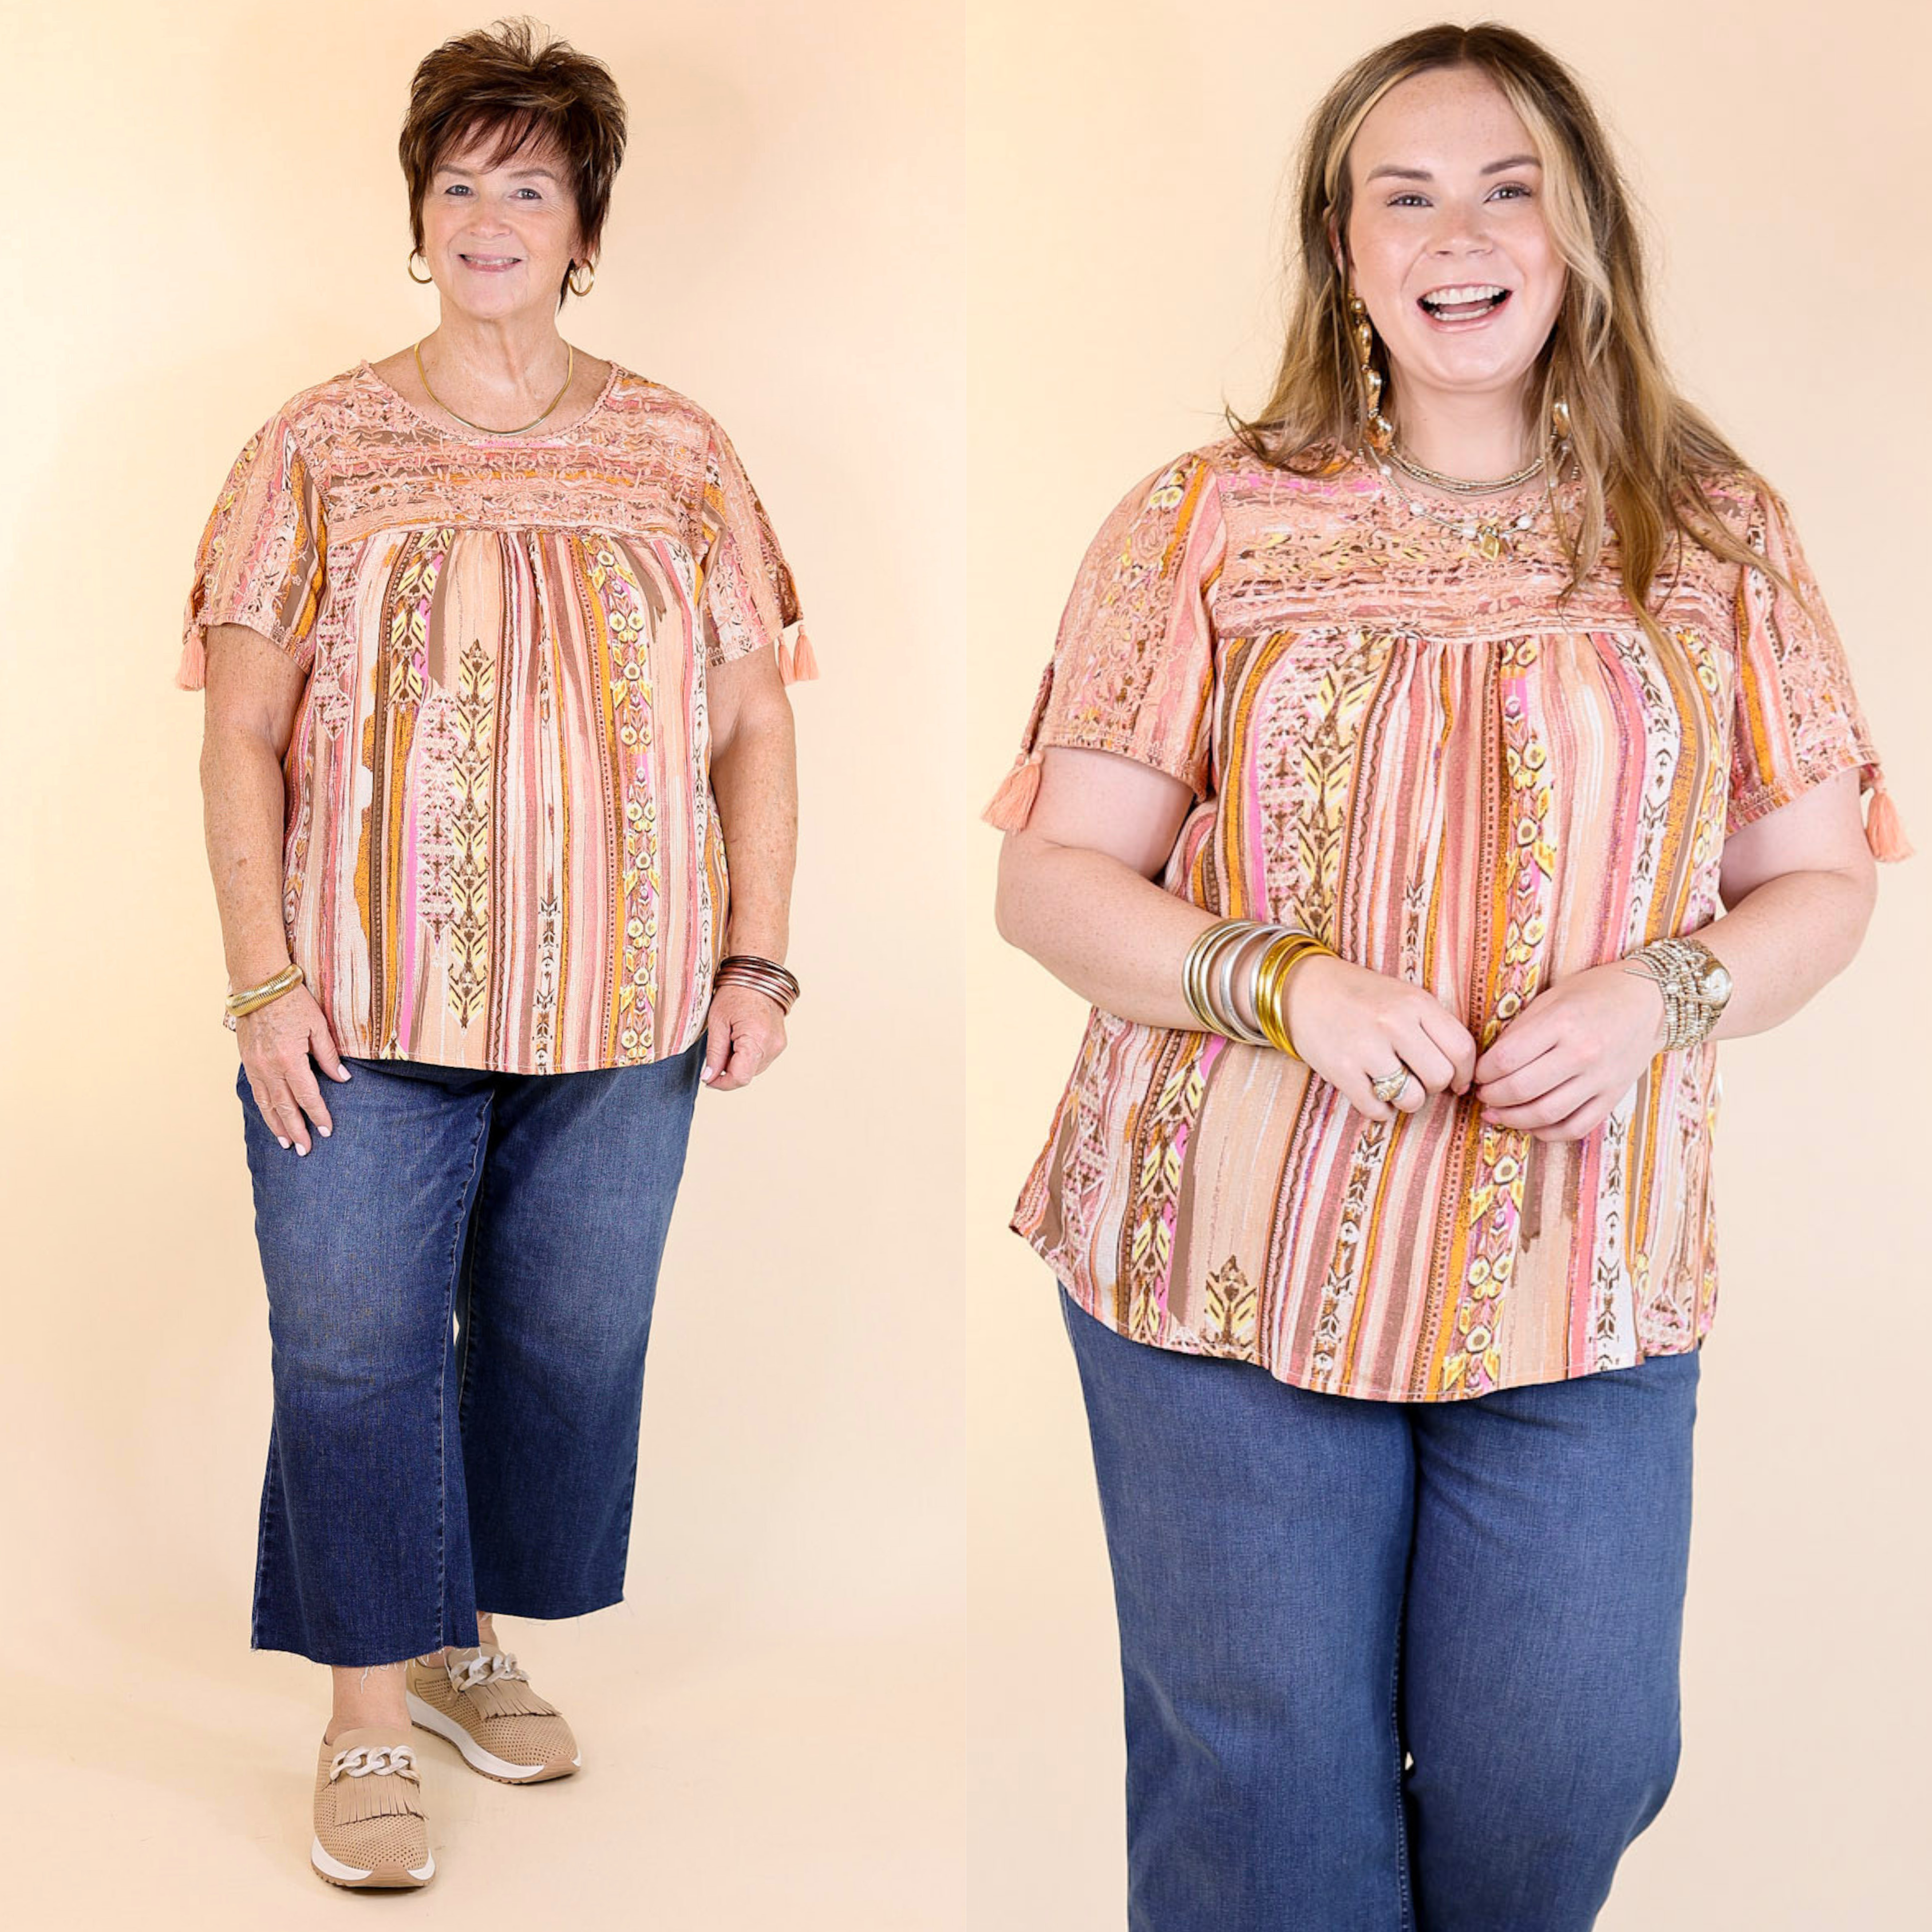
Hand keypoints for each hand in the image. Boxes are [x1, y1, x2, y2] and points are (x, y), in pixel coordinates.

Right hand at [238, 985, 350, 1154]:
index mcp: (290, 1058)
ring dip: (278, 1125)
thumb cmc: (294, 1002)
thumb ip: (329, 1056)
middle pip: (285, 1107)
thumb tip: (343, 1080)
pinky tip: (272, 1120)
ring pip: (267, 1104)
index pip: (307, 1096)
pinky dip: (264, 1109)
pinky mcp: (247, 1062)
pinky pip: (256, 1092)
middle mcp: (270, 1067)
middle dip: (297, 1130)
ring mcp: (255, 1066)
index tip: (327, 1131)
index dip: (318, 1115)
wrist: (259, 985)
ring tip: (287, 1143)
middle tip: (306, 1150)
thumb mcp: (318, 1026)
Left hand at [701, 983, 787, 1091]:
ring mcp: (778, 1046)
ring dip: (737, 1064)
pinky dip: (747, 1057)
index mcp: (756, 1039)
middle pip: (746, 1075)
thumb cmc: (736, 993)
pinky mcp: (779, 1044)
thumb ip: (714, 1054)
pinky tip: (740, 1040)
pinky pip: (760, 1060)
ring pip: (753, 1070)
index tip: (708, 1079)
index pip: (740, 1078)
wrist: (757, 977)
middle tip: (717, 1050)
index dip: (721, 1083)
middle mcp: (772, 1046)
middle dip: (727, 1070)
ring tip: (729, 1040)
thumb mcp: (717, 1022)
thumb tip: (709, 1077)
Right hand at [1284, 955, 1478, 1122]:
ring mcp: (1365, 1047)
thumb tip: (1461, 1079)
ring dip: (1407, 1100)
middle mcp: (1393, 1022)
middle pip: (1440, 1077)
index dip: (1465, 1073)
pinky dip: (1379, 1110)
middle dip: (1434, 1087)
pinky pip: (1377, 1109)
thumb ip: (1434, 1028)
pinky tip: (1372, 1093)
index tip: (1456, 1081)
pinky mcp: (1341, 1070)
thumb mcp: (1403, 997)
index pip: (1462, 1048)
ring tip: (1394, 1086)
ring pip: (1412, 1099)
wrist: (1304, 989)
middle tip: (1418, 1079)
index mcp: (1415, 1002)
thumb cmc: (1361, 997)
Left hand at [1471, 962, 1665, 1141]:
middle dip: (1492, 1097)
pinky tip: (1531, 1125)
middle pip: (1521, 1089)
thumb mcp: (1552, 998)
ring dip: (1512, 1119)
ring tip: (1496, 1114)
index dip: (1483, 1071)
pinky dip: (1548, 1133)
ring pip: (1546, 1114)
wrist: (1649, 1001)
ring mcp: (1600, 1078)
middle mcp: (1583, 1053)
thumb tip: (1490, 1063)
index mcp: (1562, 1022)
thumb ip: (1521, 1029)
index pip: (1507, 1058)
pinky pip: (1575, 1128)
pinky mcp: (1613, 1097)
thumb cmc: (1593, 993)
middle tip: (1482, 1094)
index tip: (1477, 1072)